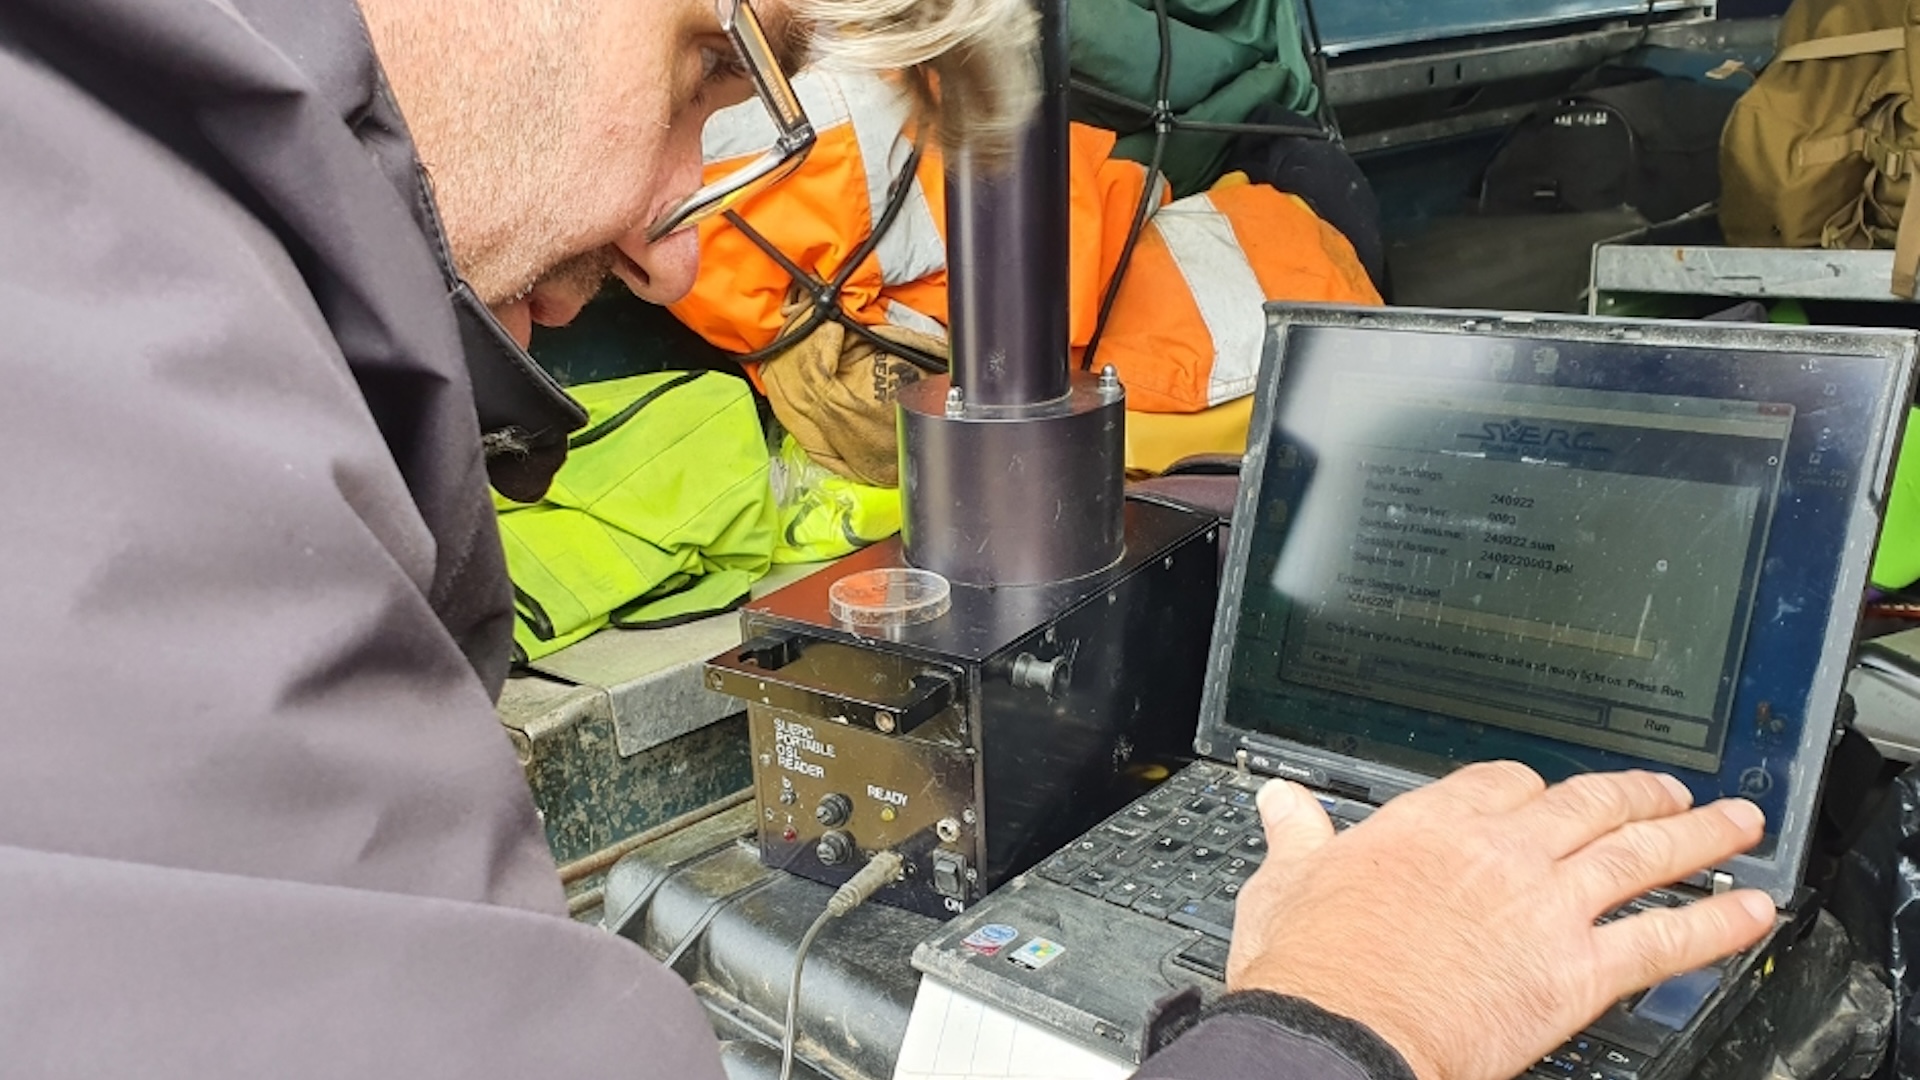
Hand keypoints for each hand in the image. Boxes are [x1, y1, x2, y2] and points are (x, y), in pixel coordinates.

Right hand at [1226, 763, 1772, 1079]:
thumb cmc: (1314, 966)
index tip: (1546, 792)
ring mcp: (1547, 908)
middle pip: (1590, 805)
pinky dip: (1715, 927)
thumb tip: (1281, 806)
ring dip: (1698, 838)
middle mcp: (1503, 854)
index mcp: (1433, 826)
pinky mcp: (1578, 970)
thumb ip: (1299, 837)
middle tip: (1672, 791)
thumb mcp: (1290, 883)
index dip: (1532, 786)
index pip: (1503, 782)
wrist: (1340, 1029)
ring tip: (1737, 826)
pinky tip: (1750, 914)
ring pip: (1640, 856)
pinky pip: (1663, 940)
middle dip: (1638, 794)